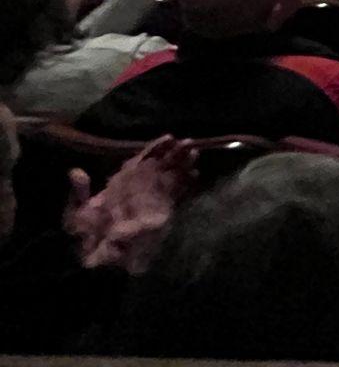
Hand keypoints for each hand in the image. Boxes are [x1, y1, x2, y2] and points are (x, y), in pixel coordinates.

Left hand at [65, 135, 195, 274]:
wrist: (101, 267)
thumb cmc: (87, 240)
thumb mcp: (75, 218)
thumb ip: (78, 195)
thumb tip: (76, 172)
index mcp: (120, 185)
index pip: (140, 162)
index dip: (154, 150)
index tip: (169, 138)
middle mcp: (139, 188)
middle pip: (160, 167)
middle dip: (174, 154)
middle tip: (188, 142)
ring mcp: (153, 201)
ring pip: (171, 177)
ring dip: (184, 165)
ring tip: (195, 152)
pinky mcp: (163, 214)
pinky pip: (177, 196)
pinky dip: (187, 184)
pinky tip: (195, 174)